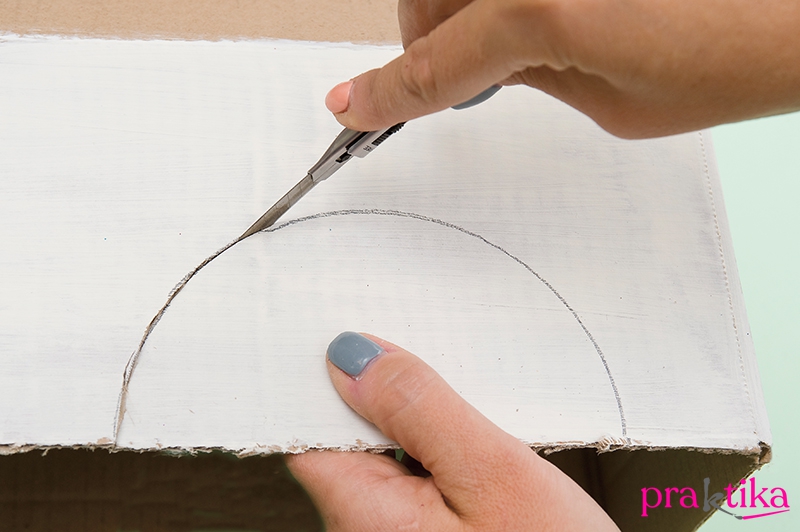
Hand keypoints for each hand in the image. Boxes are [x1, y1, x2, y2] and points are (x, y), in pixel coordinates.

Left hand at [285, 332, 619, 530]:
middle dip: (383, 394)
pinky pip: (406, 475)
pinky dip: (429, 447)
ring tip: (458, 405)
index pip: (307, 424)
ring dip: (413, 420)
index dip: (326, 374)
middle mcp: (361, 531)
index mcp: (362, 516)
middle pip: (346, 434)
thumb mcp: (496, 473)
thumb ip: (422, 410)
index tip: (353, 330)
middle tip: (431, 363)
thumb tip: (353, 356)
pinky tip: (462, 438)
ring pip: (380, 452)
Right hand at [324, 0, 799, 137]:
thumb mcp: (612, 103)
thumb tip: (478, 72)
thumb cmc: (729, 59)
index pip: (433, 63)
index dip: (385, 93)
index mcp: (538, 7)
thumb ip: (527, 78)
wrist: (798, 9)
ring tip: (509, 40)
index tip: (348, 109)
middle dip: (428, 41)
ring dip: (460, 6)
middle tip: (458, 81)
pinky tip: (535, 8)